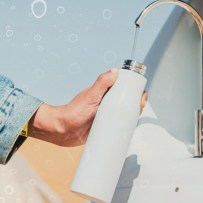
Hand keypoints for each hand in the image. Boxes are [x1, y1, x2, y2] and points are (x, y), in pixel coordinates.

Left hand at [28, 69, 146, 146]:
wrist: (62, 131)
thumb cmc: (72, 112)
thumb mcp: (90, 96)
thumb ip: (101, 83)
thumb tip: (114, 71)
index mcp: (106, 93)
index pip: (125, 88)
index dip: (135, 91)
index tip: (140, 96)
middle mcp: (108, 104)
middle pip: (128, 102)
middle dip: (136, 105)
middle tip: (138, 109)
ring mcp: (107, 116)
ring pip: (125, 115)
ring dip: (132, 118)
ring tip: (134, 121)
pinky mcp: (106, 128)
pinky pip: (119, 128)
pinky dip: (125, 129)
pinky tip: (129, 131)